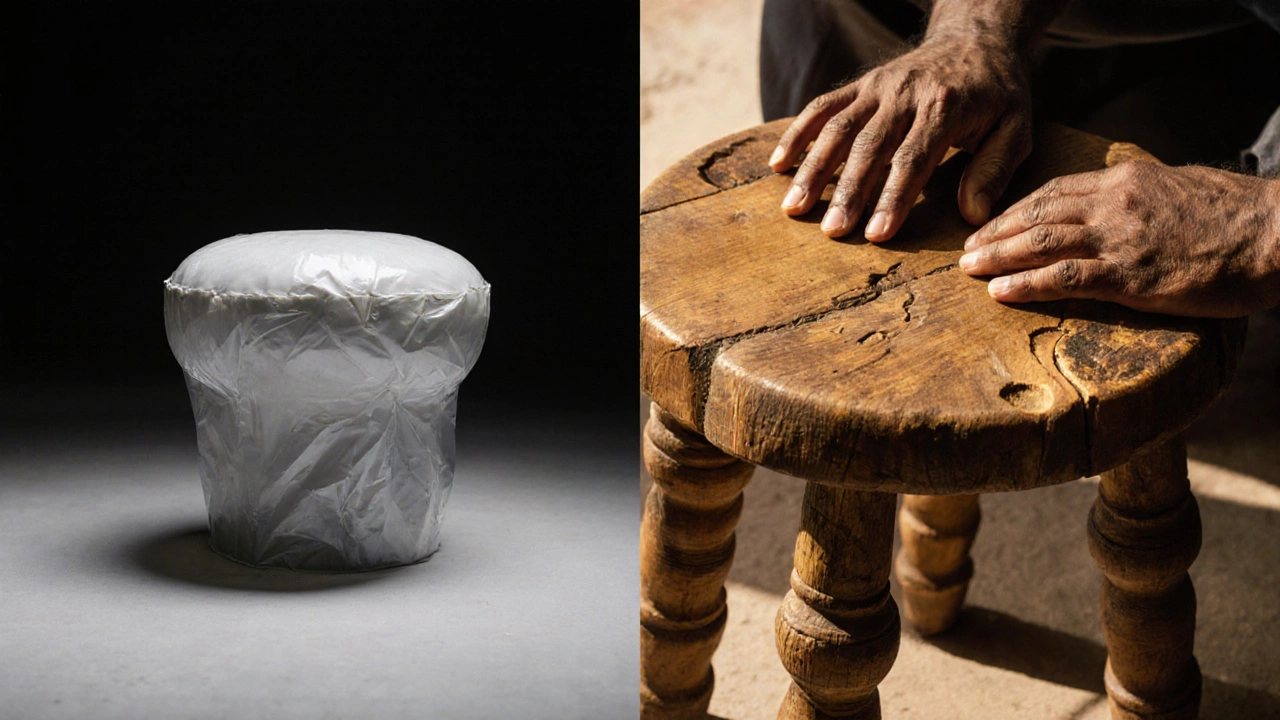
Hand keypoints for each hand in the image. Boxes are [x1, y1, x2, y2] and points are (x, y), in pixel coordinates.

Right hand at [769, 31, 1031, 241]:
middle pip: (869, 147)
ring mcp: (878, 86)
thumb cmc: (998, 93)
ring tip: (794, 209)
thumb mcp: (1016, 127)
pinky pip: (822, 107)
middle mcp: (906, 93)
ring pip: (838, 128)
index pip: (914, 158)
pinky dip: (798, 134)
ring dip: (814, 169)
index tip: (876, 234)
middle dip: (848, 192)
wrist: (976, 39)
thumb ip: (994, 169)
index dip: (893, 197)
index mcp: (946, 106)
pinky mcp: (860, 84)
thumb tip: (973, 215)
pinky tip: (778, 166)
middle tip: (832, 232)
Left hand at [959, 161, 1279, 317]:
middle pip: (1036, 213)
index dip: (1014, 209)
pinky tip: (1000, 293)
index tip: (988, 225)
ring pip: (1041, 242)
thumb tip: (1109, 210)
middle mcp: (1114, 203)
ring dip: (998, 256)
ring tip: (969, 270)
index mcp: (1125, 180)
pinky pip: (1066, 278)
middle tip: (965, 250)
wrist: (1276, 232)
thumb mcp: (1177, 190)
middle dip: (994, 232)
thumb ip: (1137, 199)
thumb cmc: (1235, 216)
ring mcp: (1120, 238)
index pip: (1052, 191)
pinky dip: (1027, 285)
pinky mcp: (1131, 275)